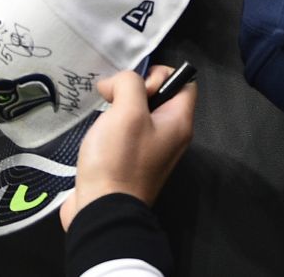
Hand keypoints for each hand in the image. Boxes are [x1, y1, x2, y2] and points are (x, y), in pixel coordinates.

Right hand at [61, 66, 195, 227]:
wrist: (102, 209)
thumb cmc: (119, 159)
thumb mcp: (127, 111)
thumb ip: (129, 84)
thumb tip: (116, 84)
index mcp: (178, 123)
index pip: (184, 82)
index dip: (160, 74)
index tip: (136, 89)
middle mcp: (170, 136)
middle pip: (160, 95)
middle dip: (134, 90)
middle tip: (115, 101)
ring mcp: (151, 151)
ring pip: (140, 113)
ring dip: (119, 108)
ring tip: (104, 116)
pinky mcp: (132, 161)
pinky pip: (127, 132)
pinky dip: (113, 126)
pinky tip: (98, 132)